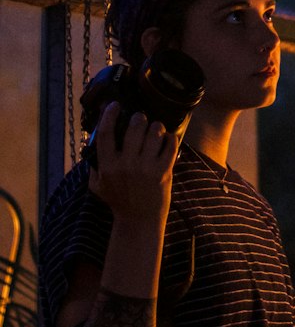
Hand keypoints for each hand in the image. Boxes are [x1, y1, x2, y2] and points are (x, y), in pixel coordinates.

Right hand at [87, 102, 178, 227]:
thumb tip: (90, 141)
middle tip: (141, 120)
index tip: (115, 105)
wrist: (138, 221)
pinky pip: (171, 144)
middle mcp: (126, 165)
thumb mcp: (98, 185)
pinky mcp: (164, 171)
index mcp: (108, 166)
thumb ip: (93, 164)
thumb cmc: (118, 201)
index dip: (110, 115)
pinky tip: (166, 141)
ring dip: (156, 127)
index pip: (106, 133)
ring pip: (155, 132)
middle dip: (140, 118)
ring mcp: (146, 168)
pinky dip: (170, 139)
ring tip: (155, 130)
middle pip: (135, 126)